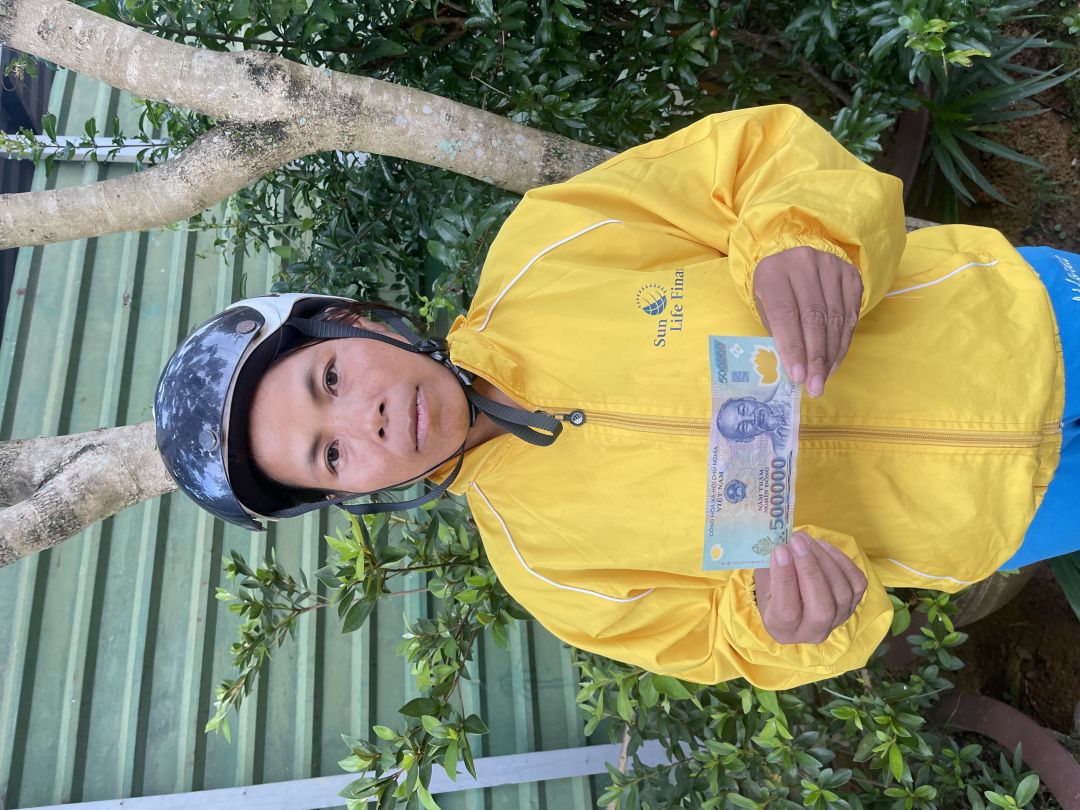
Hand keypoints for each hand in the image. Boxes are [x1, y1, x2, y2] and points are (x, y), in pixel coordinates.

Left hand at [752, 246, 862, 397]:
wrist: (794, 260)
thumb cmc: (776, 291)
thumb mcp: (765, 307)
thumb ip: (778, 333)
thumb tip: (796, 371)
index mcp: (773, 272)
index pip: (785, 314)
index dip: (792, 347)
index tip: (798, 377)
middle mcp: (803, 263)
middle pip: (813, 317)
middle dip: (815, 357)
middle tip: (815, 386)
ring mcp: (830, 266)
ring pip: (835, 318)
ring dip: (831, 354)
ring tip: (824, 378)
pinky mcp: (850, 274)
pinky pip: (850, 314)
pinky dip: (843, 342)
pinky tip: (834, 361)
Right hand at [753, 532, 867, 644]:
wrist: (794, 603)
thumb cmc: (772, 592)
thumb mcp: (763, 584)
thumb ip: (771, 568)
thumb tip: (781, 542)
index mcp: (783, 630)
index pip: (787, 611)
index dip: (784, 579)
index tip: (779, 550)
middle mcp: (813, 632)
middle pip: (821, 608)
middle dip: (810, 570)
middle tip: (797, 541)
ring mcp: (837, 621)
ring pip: (841, 593)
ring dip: (824, 560)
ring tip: (806, 539)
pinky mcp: (853, 605)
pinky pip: (856, 582)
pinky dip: (841, 560)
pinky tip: (823, 547)